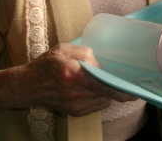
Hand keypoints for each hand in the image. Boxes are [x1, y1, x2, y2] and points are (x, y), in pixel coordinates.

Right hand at [18, 43, 136, 116]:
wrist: (27, 86)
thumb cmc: (45, 65)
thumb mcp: (63, 49)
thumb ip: (85, 53)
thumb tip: (100, 65)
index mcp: (72, 75)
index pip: (101, 86)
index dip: (120, 91)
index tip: (134, 92)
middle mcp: (74, 94)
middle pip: (105, 94)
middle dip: (113, 86)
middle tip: (118, 78)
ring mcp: (75, 106)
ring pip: (102, 100)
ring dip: (105, 91)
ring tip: (100, 80)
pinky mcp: (75, 112)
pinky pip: (96, 105)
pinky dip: (98, 96)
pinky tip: (91, 87)